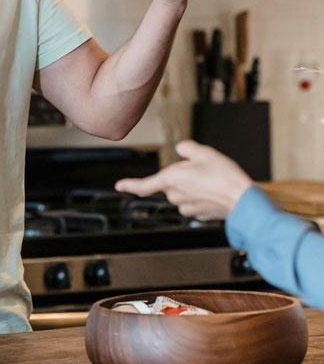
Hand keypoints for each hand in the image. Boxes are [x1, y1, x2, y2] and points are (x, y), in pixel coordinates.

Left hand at [115, 140, 251, 220]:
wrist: (243, 201)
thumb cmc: (224, 176)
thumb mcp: (203, 152)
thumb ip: (187, 148)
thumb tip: (181, 150)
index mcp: (171, 179)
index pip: (144, 185)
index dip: (130, 185)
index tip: (119, 186)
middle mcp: (176, 196)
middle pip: (170, 185)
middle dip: (182, 177)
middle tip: (203, 169)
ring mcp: (188, 208)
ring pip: (183, 194)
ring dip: (193, 187)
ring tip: (212, 180)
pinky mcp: (200, 215)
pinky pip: (195, 203)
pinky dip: (202, 197)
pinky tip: (215, 191)